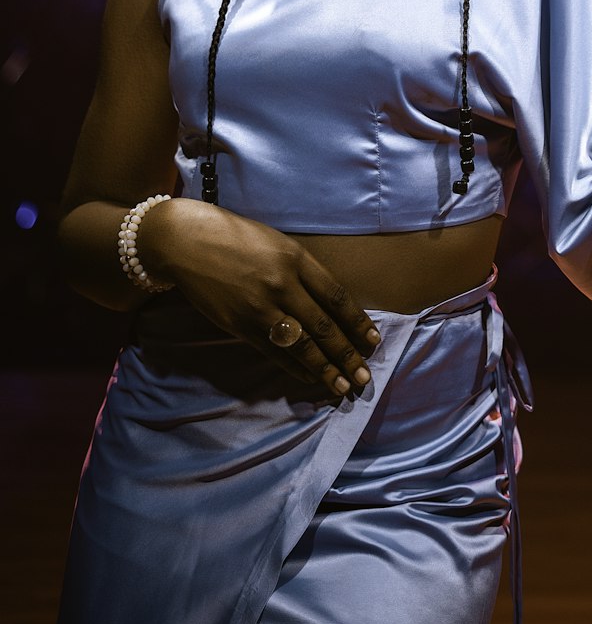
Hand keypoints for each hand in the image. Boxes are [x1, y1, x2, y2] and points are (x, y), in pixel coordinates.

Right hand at [142, 198, 380, 397]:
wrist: (187, 243)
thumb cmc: (237, 237)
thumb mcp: (278, 243)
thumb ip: (303, 270)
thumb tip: (329, 303)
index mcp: (296, 259)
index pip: (336, 296)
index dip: (357, 322)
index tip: (373, 340)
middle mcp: (282, 284)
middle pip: (323, 326)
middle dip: (346, 354)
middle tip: (365, 376)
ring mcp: (261, 308)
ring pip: (301, 345)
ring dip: (325, 369)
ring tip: (343, 386)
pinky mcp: (240, 325)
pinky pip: (274, 351)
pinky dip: (295, 367)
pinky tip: (310, 378)